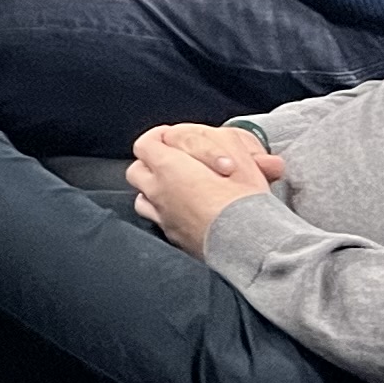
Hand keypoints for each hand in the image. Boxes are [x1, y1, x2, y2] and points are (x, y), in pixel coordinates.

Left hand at [128, 125, 285, 255]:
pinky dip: (166, 214)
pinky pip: (159, 221)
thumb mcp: (244, 162)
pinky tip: (186, 213)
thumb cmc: (243, 203)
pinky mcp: (176, 239)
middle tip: (172, 161)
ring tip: (178, 188)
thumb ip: (229, 144)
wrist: (246, 245)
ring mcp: (164, 218)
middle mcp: (158, 193)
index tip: (170, 136)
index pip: (145, 144)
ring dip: (154, 190)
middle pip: (137, 171)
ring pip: (143, 198)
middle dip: (150, 163)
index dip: (157, 137)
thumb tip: (226, 142)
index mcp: (169, 168)